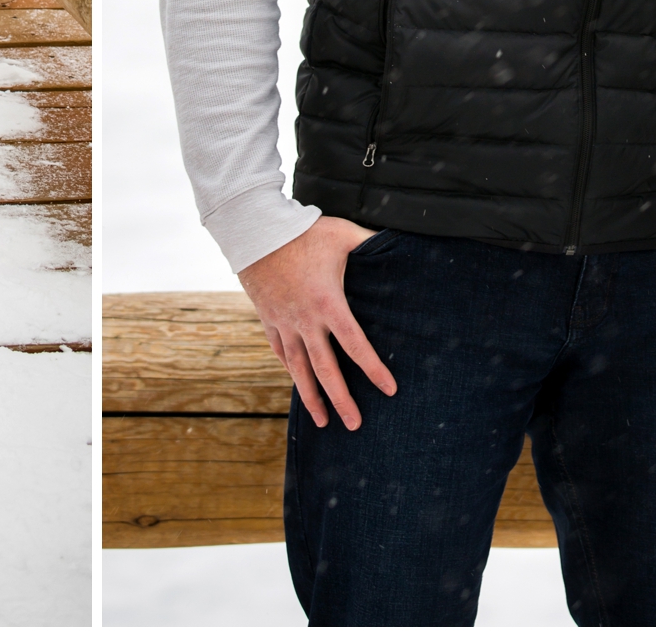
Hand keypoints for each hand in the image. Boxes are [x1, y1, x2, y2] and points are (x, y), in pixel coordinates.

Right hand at [237, 216, 397, 432]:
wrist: (255, 231)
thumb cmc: (303, 231)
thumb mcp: (342, 234)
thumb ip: (371, 243)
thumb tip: (400, 243)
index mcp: (328, 303)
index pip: (355, 345)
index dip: (373, 369)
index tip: (389, 389)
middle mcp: (305, 320)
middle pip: (325, 369)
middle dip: (341, 399)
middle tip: (355, 425)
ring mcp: (284, 322)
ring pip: (299, 369)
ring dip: (312, 397)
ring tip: (323, 422)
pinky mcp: (269, 319)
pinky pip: (280, 352)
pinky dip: (291, 370)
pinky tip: (299, 383)